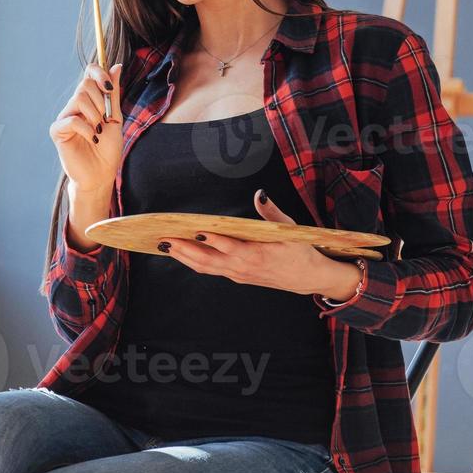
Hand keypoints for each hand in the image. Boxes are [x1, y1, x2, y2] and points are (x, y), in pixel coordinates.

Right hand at [49, 61, 122, 193]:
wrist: (101, 174)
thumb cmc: (108, 149)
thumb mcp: (115, 117)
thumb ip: (113, 93)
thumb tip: (117, 66)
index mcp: (89, 101)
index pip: (89, 74)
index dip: (99, 73)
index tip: (109, 88)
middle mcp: (74, 106)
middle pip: (84, 84)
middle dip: (101, 101)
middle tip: (105, 119)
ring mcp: (65, 117)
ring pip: (79, 98)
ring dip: (95, 115)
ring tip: (98, 131)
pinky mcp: (57, 131)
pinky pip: (72, 119)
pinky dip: (87, 129)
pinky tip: (92, 138)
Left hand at [158, 189, 364, 298]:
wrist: (308, 277)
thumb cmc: (299, 249)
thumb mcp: (290, 229)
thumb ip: (271, 213)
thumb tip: (260, 194)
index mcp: (257, 255)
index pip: (229, 247)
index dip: (212, 241)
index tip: (195, 231)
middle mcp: (244, 267)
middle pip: (208, 260)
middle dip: (185, 250)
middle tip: (164, 239)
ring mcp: (238, 274)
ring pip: (205, 267)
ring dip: (184, 257)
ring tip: (164, 245)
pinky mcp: (236, 276)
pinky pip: (210, 270)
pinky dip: (193, 261)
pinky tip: (180, 252)